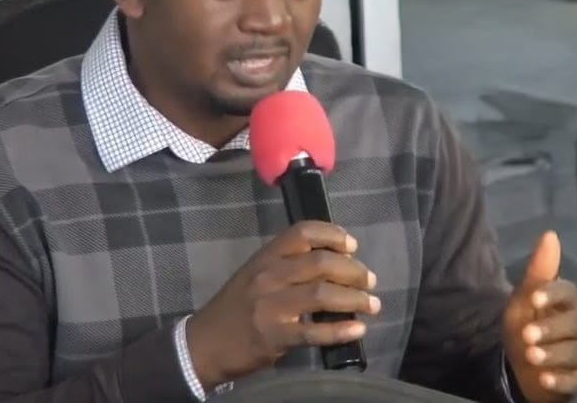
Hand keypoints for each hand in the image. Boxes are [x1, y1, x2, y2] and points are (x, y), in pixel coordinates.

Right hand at [186, 221, 378, 389]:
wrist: (204, 344)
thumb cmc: (237, 307)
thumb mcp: (256, 275)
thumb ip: (288, 266)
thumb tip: (336, 263)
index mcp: (266, 257)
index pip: (303, 232)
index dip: (333, 235)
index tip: (353, 246)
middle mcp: (269, 277)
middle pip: (321, 263)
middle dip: (353, 271)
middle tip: (370, 281)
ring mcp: (271, 306)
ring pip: (322, 294)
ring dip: (355, 299)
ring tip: (372, 305)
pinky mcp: (274, 336)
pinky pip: (314, 331)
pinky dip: (340, 330)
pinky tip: (357, 330)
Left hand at [503, 231, 576, 401]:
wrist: (523, 368)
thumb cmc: (526, 326)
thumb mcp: (524, 300)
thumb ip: (539, 271)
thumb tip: (550, 233)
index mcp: (566, 303)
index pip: (568, 293)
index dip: (553, 294)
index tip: (534, 299)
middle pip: (572, 324)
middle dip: (549, 329)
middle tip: (527, 335)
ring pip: (574, 352)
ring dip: (552, 355)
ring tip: (531, 356)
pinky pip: (575, 379)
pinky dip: (560, 380)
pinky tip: (545, 379)